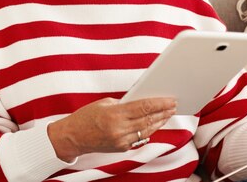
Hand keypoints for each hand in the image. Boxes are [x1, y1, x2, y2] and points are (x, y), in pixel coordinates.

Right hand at [48, 97, 176, 161]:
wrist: (73, 137)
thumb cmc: (86, 117)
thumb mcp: (104, 103)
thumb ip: (123, 103)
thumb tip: (141, 101)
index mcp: (115, 114)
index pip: (143, 107)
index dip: (159, 103)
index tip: (170, 99)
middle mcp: (119, 129)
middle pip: (148, 119)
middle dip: (163, 112)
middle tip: (174, 105)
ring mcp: (121, 140)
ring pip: (147, 130)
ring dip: (160, 121)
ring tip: (169, 113)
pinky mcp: (121, 148)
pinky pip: (140, 137)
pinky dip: (149, 129)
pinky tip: (156, 123)